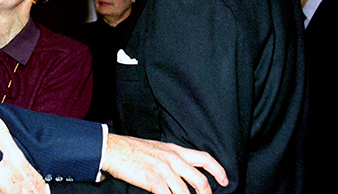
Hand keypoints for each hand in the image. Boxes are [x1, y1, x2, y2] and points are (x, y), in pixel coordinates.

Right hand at [102, 134, 227, 193]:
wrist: (112, 149)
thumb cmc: (130, 149)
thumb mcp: (156, 149)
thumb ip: (170, 158)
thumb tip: (180, 172)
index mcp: (174, 150)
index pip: (204, 157)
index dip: (218, 170)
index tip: (224, 181)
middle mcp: (173, 159)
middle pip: (200, 181)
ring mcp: (164, 170)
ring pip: (187, 193)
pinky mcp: (154, 181)